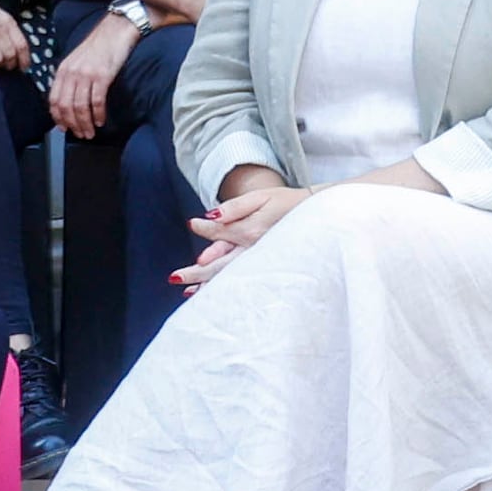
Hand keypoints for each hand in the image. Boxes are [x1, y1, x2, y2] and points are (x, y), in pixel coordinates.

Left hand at [50, 19, 135, 136]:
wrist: (116, 29)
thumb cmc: (99, 46)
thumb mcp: (77, 60)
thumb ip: (71, 77)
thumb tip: (69, 101)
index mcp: (63, 69)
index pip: (54, 99)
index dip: (58, 117)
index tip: (64, 128)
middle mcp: (72, 72)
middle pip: (66, 106)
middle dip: (72, 124)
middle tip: (80, 134)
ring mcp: (86, 74)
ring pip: (80, 107)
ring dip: (85, 123)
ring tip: (90, 132)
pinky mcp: (102, 75)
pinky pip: (97, 101)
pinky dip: (98, 114)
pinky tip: (101, 121)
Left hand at [177, 169, 302, 288]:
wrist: (317, 217)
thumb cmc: (286, 203)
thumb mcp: (260, 197)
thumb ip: (234, 207)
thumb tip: (210, 215)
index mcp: (249, 231)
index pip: (218, 232)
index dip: (204, 228)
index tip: (193, 223)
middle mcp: (252, 252)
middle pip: (218, 265)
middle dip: (195, 273)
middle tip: (174, 277)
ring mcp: (259, 263)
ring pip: (229, 277)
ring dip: (207, 286)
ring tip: (187, 293)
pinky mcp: (266, 268)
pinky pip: (241, 280)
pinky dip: (224, 288)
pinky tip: (211, 293)